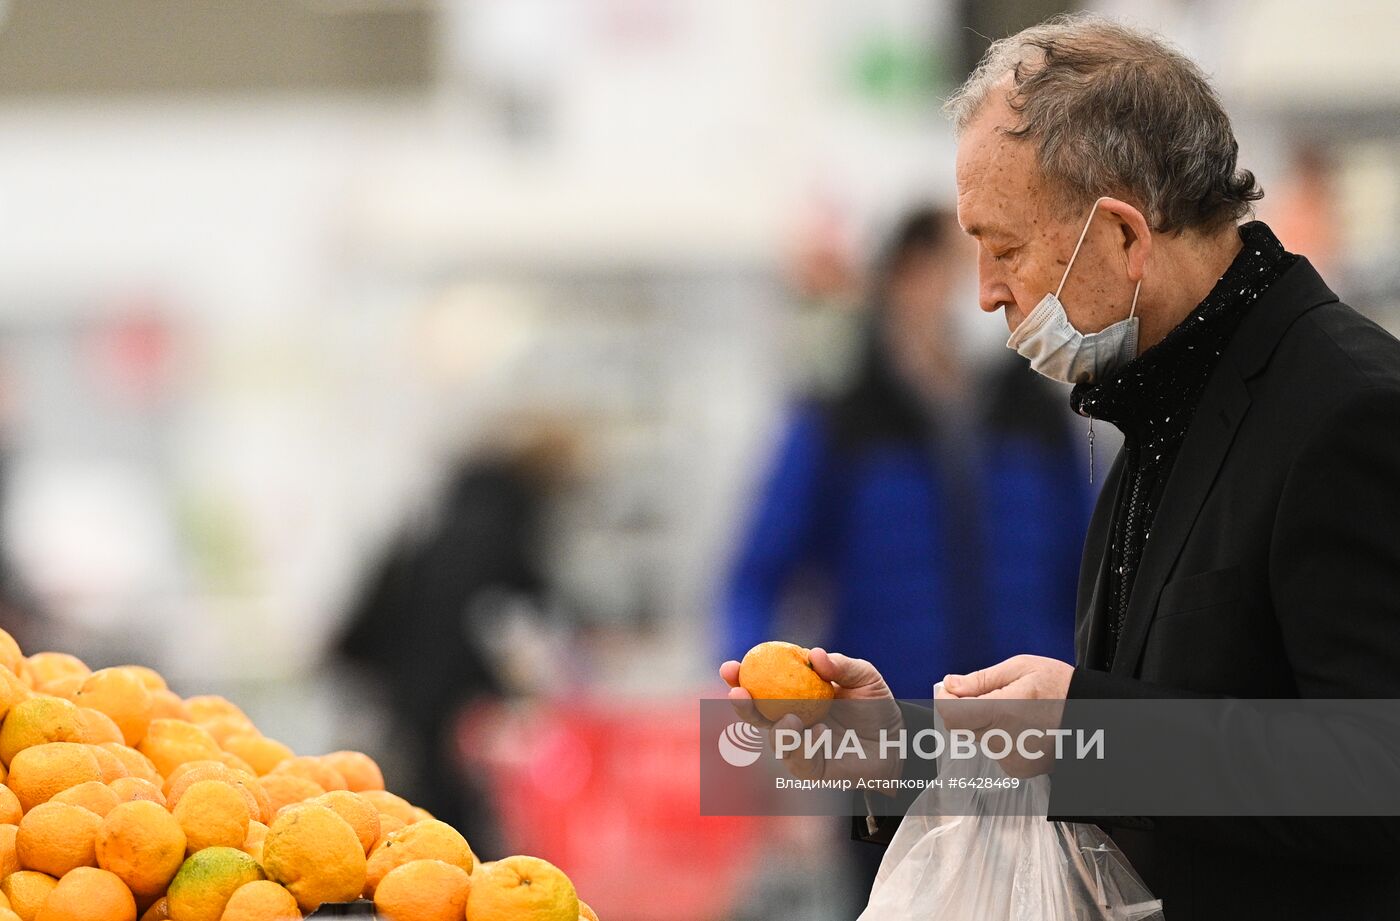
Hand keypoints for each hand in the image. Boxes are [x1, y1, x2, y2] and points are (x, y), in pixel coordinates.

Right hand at [719, 649, 904, 785]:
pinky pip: (799, 760)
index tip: (730, 667)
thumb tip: (814, 654)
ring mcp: (799, 745)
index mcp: (795, 694)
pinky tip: (818, 734)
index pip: (761, 684)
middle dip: (741, 706)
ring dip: (777, 730)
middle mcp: (791, 719)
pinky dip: (805, 747)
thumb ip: (841, 665)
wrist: (898, 741)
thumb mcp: (864, 676)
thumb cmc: (876, 704)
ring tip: (791, 719)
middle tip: (738, 694)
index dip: (740, 677)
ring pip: (775, 740)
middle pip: (756, 715)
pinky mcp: (812, 769)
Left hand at [937, 654, 1073, 777]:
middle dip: (968, 709)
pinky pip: (996, 751)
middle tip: (992, 695)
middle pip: (963, 727)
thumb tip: (951, 684)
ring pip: (980, 738)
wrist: (1090, 714)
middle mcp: (1004, 741)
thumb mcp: (1020, 668)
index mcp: (1003, 711)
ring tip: (1016, 710)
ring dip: (987, 724)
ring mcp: (1012, 759)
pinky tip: (1023, 727)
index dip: (945, 700)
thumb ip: (981, 679)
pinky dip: (1001, 738)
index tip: (951, 690)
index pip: (952, 715)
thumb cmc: (1059, 685)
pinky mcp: (1020, 769)